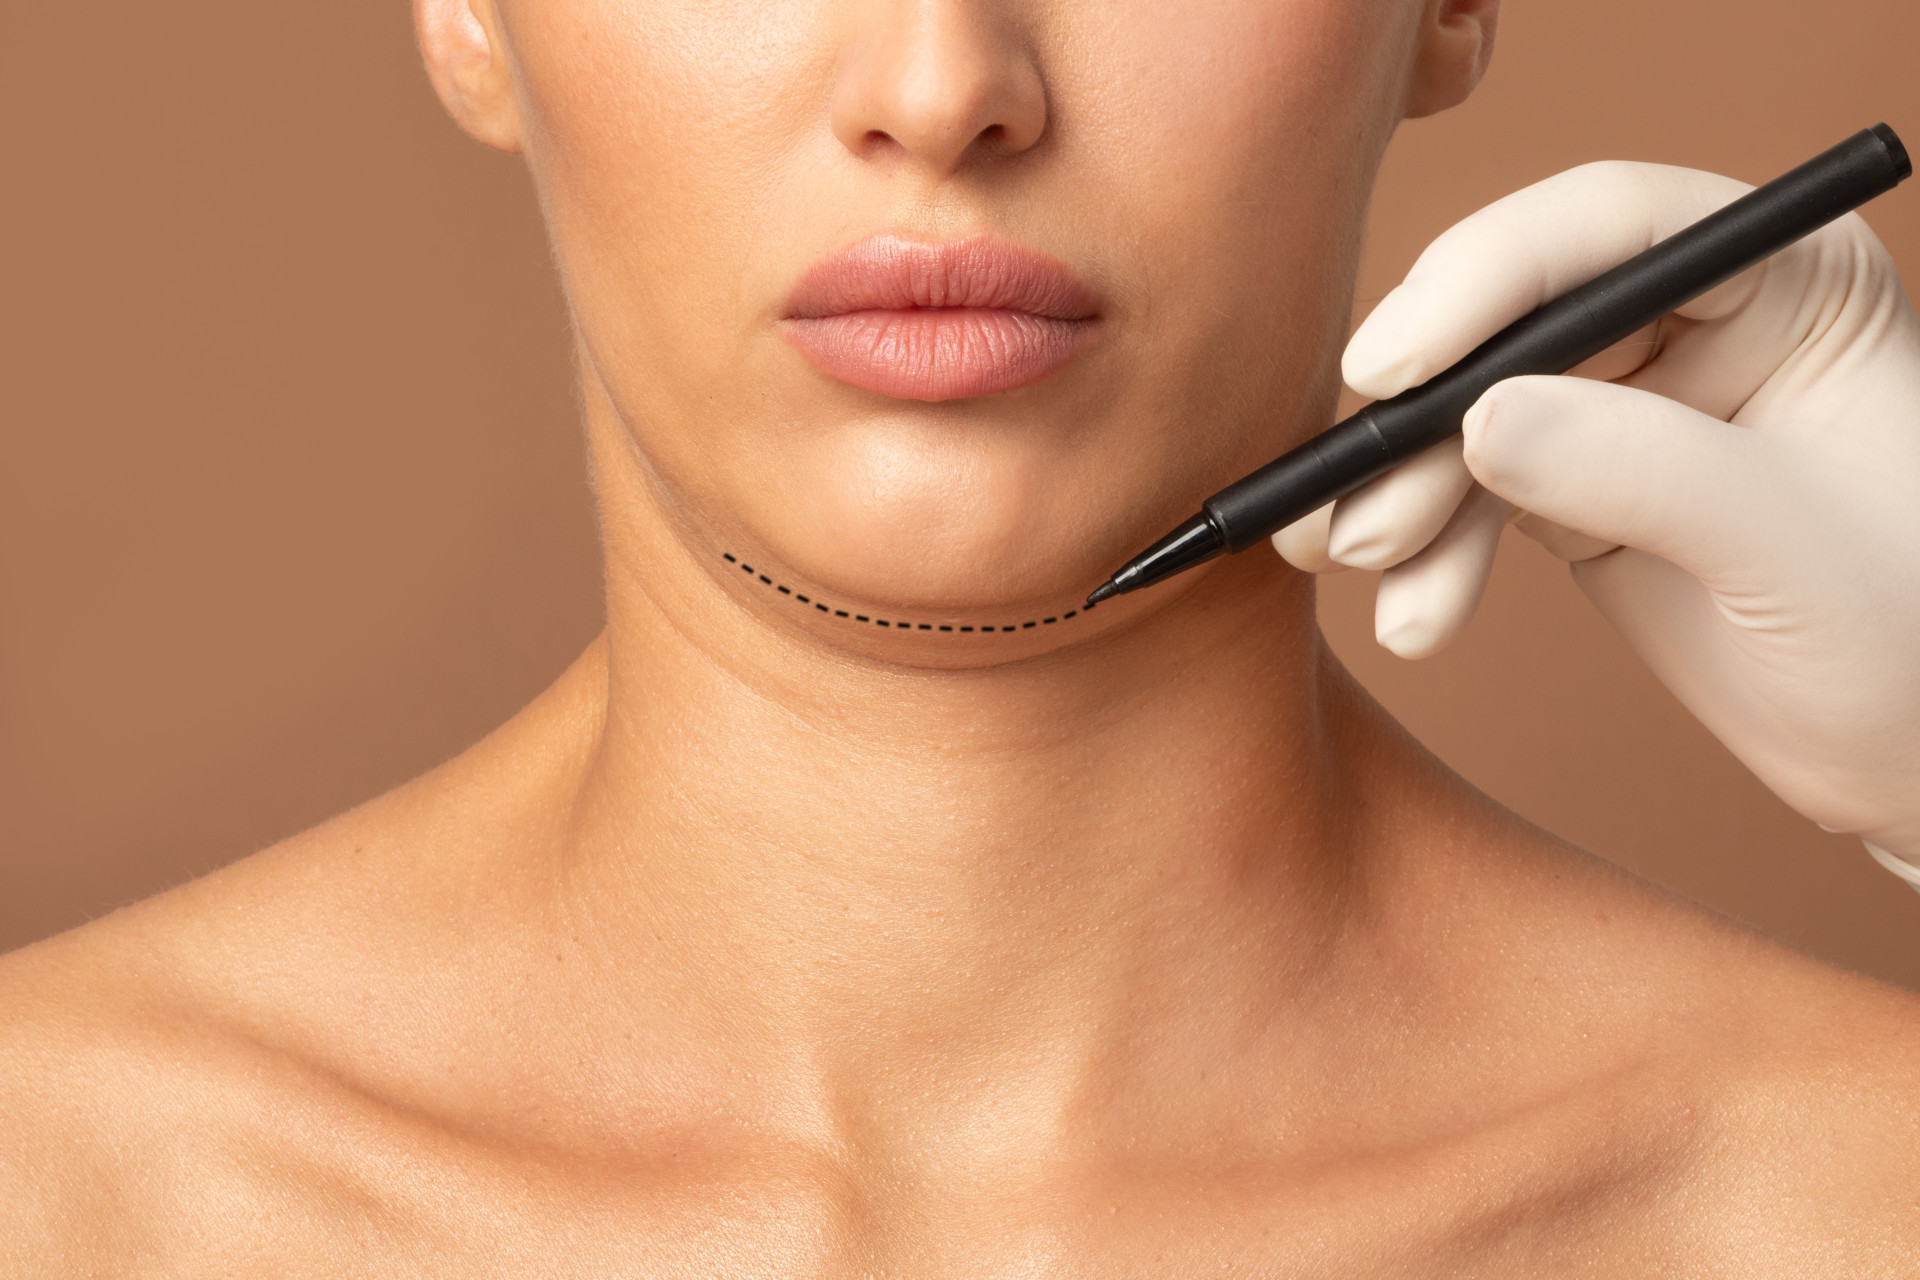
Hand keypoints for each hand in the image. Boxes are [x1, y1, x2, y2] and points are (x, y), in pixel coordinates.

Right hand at [1275, 160, 1919, 861]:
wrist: (1912, 760)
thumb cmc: (1913, 642)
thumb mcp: (1787, 550)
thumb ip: (1641, 469)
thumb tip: (1479, 420)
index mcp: (1785, 278)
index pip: (1608, 230)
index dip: (1483, 282)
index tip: (1394, 371)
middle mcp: (1695, 320)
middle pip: (1511, 321)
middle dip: (1422, 418)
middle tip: (1356, 508)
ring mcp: (1626, 406)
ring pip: (1470, 412)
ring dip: (1405, 494)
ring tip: (1368, 570)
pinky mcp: (1576, 488)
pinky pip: (1468, 493)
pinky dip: (1426, 549)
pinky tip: (1416, 614)